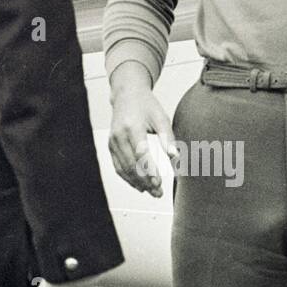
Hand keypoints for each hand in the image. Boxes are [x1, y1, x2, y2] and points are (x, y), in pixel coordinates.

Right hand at [108, 63, 179, 196]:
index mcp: (132, 127)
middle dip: (145, 181)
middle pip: (131, 165)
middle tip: (158, 192)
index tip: (158, 182)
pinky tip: (139, 185)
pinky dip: (128, 178)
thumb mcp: (161, 118)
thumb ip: (168, 139)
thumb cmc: (146, 106)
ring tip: (152, 192)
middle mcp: (119, 135)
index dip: (149, 170)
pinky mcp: (110, 146)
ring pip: (123, 169)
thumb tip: (176, 158)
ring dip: (137, 183)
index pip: (140, 153)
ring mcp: (112, 142)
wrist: (127, 94)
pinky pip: (118, 167)